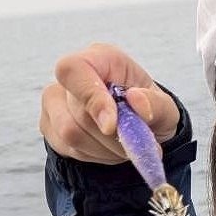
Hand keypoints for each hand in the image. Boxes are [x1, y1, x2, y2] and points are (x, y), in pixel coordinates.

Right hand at [39, 43, 179, 163]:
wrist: (140, 129)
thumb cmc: (150, 111)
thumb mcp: (165, 108)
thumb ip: (156, 104)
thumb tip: (137, 102)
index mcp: (100, 59)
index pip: (76, 70)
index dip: (91, 98)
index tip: (112, 126)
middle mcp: (72, 76)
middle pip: (78, 113)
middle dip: (112, 138)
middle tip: (135, 145)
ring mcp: (55, 100)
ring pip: (71, 134)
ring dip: (104, 150)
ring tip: (124, 147)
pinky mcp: (50, 125)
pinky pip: (68, 148)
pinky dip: (94, 156)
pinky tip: (107, 149)